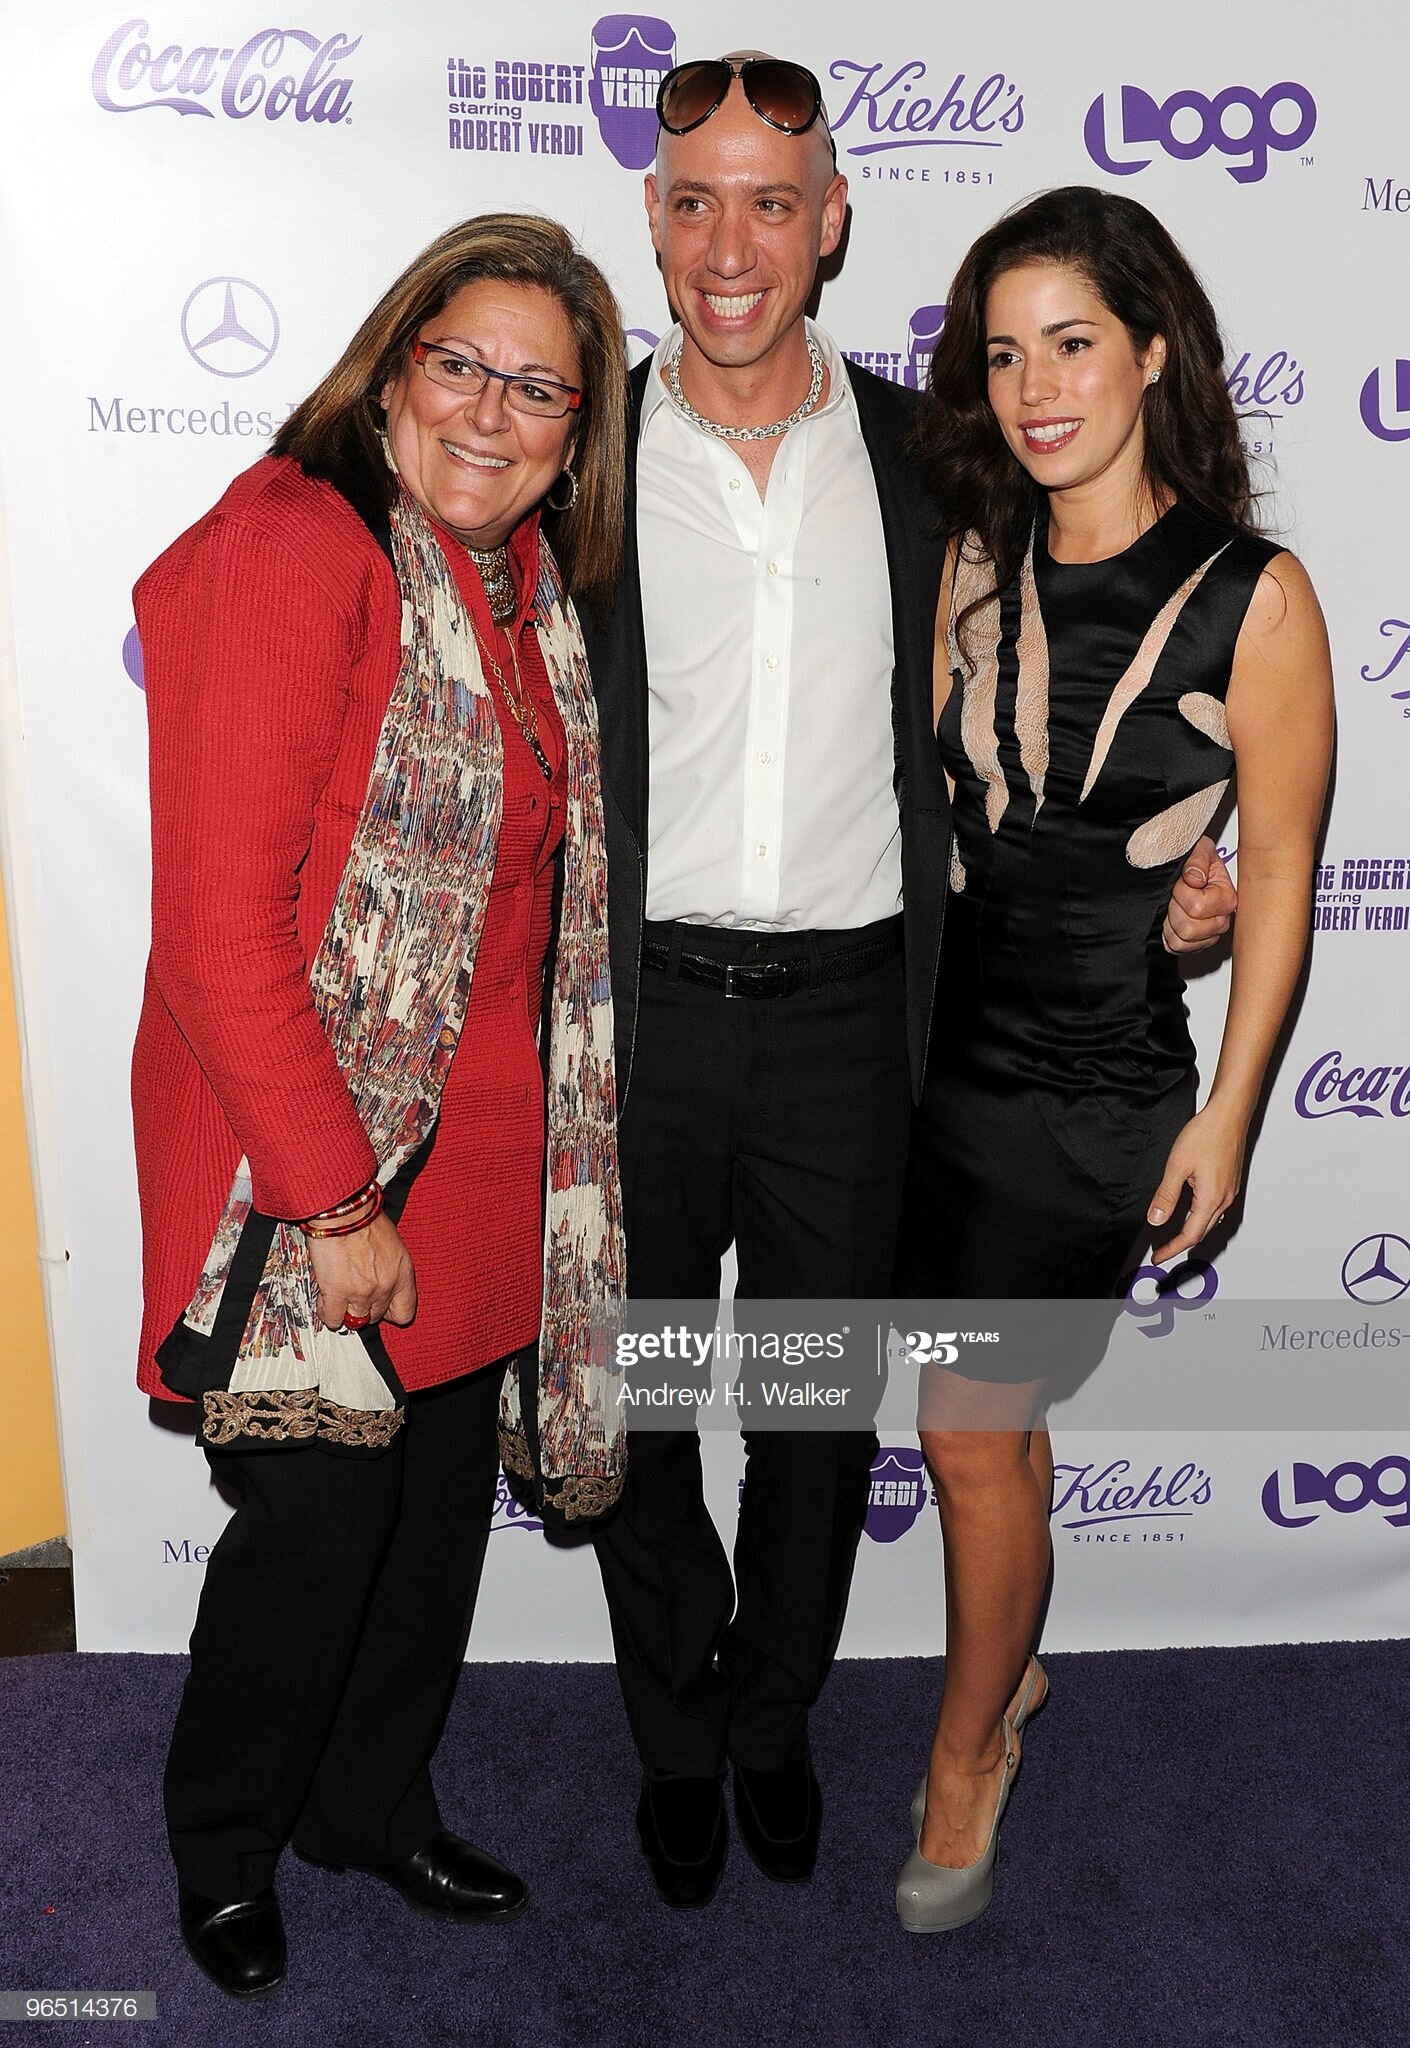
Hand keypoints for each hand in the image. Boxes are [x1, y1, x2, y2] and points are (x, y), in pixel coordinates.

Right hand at [307, 1213, 416, 1330]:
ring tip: (339, 1298)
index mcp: (403, 1273)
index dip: (390, 1313)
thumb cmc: (364, 1218)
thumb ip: (389, 1267)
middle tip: (354, 1296)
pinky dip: (327, 1313)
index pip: (405, 1312)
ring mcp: (362, 1293)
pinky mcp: (337, 1293)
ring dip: (346, 1311)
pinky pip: (332, 1318)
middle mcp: (386, 1286)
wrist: (344, 1211)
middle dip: (365, 1308)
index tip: (382, 1308)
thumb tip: (379, 1278)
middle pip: (377, 1316)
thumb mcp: (392, 1243)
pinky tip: (326, 1302)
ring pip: (355, 1319)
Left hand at [1146, 1108, 1245, 1262]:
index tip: (1158, 1256)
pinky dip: (1199, 1217)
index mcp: (1211, 1199)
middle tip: (1162, 1249)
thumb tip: (1155, 1219)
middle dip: (1180, 1244)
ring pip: (1209, 1221)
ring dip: (1191, 1231)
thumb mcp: (1177, 1166)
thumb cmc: (1207, 1134)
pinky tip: (1190, 1212)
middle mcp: (1224, 1199)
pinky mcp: (1230, 1183)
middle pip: (1201, 1232)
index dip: (1172, 1248)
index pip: (1190, 1235)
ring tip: (1172, 1236)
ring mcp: (1229, 1191)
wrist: (1229, 1115)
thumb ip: (1166, 1195)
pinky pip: (1214, 1209)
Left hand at [1163, 836, 1236, 954]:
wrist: (1188, 871)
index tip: (1185, 881)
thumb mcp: (1199, 849)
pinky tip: (1172, 918)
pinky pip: (1176, 948)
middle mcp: (1222, 921)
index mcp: (1227, 899)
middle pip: (1189, 928)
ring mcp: (1209, 935)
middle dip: (1175, 908)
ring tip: (1175, 905)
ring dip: (1170, 922)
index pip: (1197, 907)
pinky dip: (1168, 934)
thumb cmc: (1196, 861)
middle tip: (1177, 895)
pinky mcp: (1195, 945)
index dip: (1183, 892)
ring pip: (1180, 940)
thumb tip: (1194, 878)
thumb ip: (1197, 859)